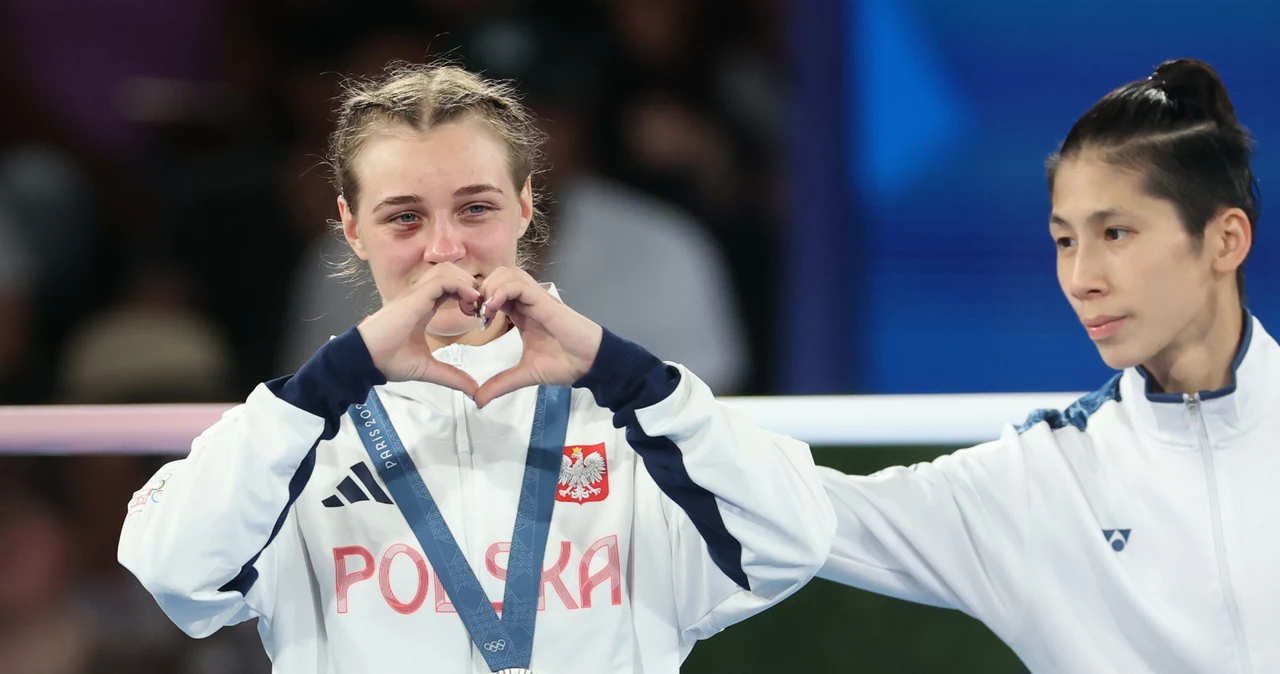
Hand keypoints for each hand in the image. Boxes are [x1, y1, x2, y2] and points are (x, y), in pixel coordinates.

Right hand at [357, 262, 481, 394]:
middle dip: (471, 286)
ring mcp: (416, 293)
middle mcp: (420, 296)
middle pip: (452, 273)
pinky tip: (470, 301)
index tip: (479, 316)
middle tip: (481, 308)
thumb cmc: (388, 361)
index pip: (450, 288)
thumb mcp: (427, 369)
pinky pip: (443, 279)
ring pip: (449, 270)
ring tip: (475, 305)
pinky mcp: (415, 296)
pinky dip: (461, 286)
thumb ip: (451, 376)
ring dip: (467, 284)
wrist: (365, 359)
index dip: (468, 296)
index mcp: (423, 307)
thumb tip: (473, 389)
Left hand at [473, 267, 602, 407]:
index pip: (495, 291)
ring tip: (484, 310)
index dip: (479, 300)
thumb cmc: (565, 364)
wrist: (590, 363)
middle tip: (473, 312)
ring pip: (507, 273)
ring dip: (490, 287)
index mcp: (522, 312)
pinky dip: (501, 291)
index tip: (472, 319)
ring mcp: (536, 298)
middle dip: (480, 289)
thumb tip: (478, 401)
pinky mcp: (544, 300)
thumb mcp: (525, 374)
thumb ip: (501, 383)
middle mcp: (527, 301)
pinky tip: (493, 308)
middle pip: (498, 274)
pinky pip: (518, 284)